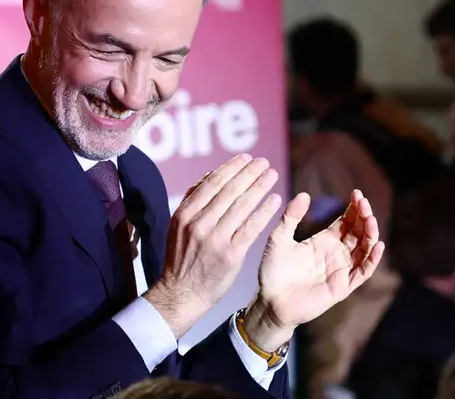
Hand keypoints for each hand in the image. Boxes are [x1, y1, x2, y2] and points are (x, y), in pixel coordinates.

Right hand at [145, 154, 282, 337]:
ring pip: (241, 206)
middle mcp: (198, 223)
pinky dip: (264, 212)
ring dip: (259, 187)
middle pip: (229, 191)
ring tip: (272, 175)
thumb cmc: (183, 259)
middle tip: (264, 162)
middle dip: (249, 173)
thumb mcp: (179, 227)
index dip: (231, 168)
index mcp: (185, 214)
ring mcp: (214, 238)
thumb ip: (193, 201)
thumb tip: (211, 175)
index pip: (212, 183)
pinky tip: (275, 200)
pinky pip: (251, 227)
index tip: (246, 158)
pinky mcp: (230, 254)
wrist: (182, 294)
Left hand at [243, 190, 384, 350]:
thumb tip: (304, 194)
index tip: (357, 193)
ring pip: (364, 249)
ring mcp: (341, 270)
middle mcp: (336, 254)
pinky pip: (362, 272)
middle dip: (364, 216)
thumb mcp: (278, 238)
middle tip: (364, 203)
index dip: (354, 208)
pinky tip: (377, 245)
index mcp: (324, 241)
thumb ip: (290, 217)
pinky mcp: (342, 286)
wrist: (270, 301)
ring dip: (370, 234)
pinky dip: (372, 259)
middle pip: (359, 232)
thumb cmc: (273, 272)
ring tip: (370, 219)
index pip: (347, 221)